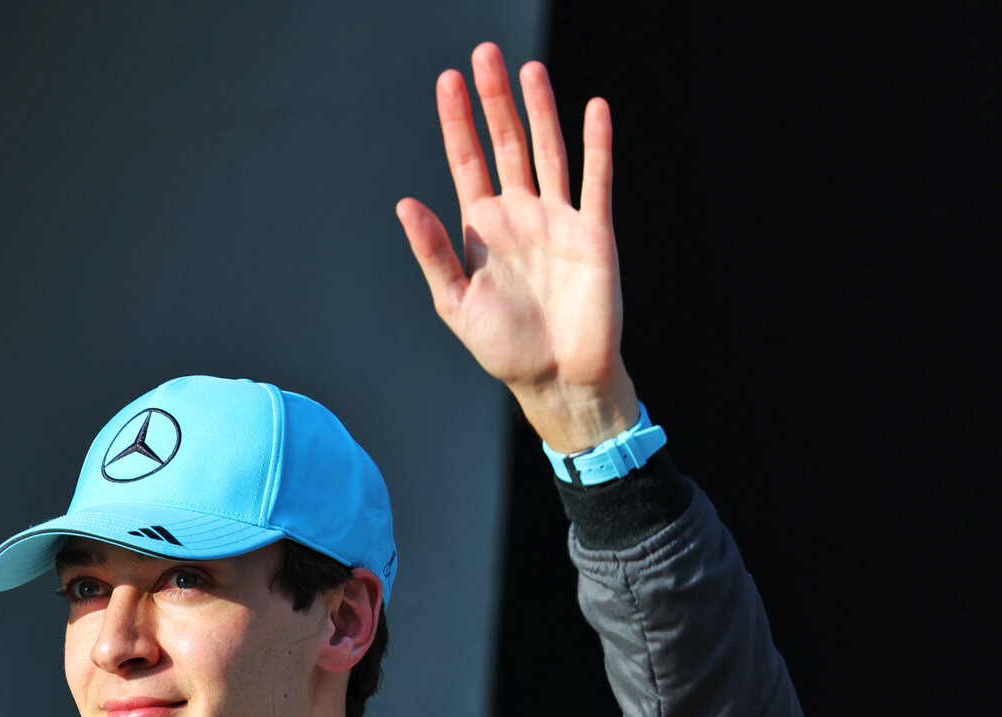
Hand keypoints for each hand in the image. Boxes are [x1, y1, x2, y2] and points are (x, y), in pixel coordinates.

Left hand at [397, 42, 638, 453]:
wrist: (559, 378)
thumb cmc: (504, 348)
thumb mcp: (456, 303)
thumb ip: (433, 251)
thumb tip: (404, 202)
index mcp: (483, 228)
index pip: (466, 161)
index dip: (457, 121)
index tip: (447, 80)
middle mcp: (520, 215)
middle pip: (506, 144)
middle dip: (494, 101)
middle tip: (484, 54)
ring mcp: (558, 220)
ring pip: (549, 151)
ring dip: (541, 111)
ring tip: (529, 71)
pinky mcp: (594, 233)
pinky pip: (596, 180)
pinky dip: (597, 144)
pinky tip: (594, 108)